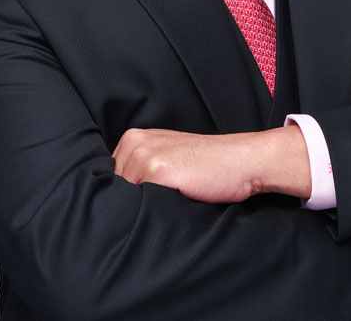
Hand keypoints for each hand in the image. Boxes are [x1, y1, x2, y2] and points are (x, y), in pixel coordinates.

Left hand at [112, 125, 311, 203]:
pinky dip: (152, 211)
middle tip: (157, 205)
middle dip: (128, 202)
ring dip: (139, 209)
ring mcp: (145, 155)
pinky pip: (140, 203)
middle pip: (112, 189)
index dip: (122, 194)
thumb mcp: (167, 156)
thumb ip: (139, 169)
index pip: (108, 178)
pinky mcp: (158, 170)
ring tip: (168, 204)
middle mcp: (134, 142)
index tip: (141, 201)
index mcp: (133, 137)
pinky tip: (172, 205)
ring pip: (123, 198)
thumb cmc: (208, 164)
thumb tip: (111, 200)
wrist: (241, 160)